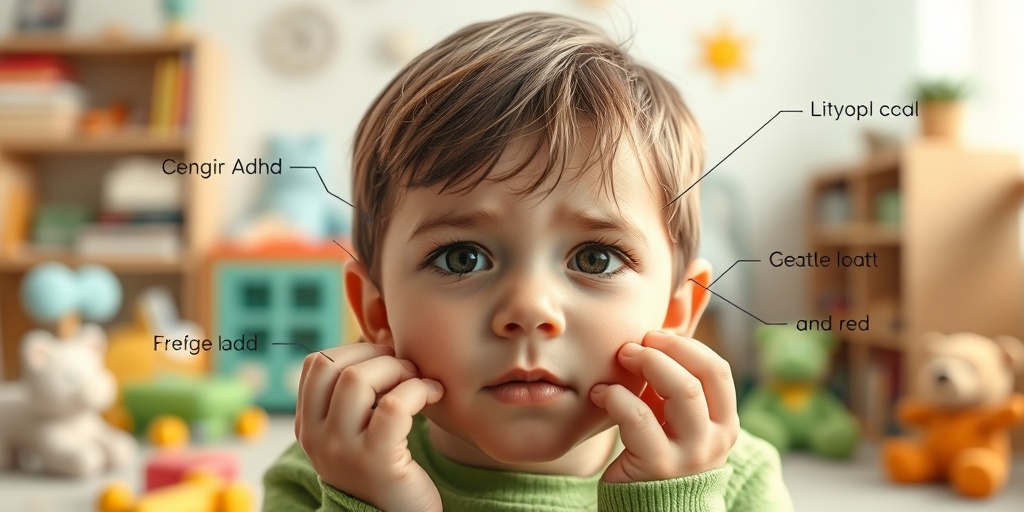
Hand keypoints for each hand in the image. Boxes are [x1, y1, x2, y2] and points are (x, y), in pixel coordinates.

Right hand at [295, 343, 444, 510]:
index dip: (356, 350)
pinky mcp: (376, 462)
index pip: (316, 363)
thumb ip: (355, 394)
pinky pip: (394, 405)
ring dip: (398, 369)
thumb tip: (378, 340)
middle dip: (379, 357)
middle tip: (408, 370)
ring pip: (357, 380)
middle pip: (336, 366)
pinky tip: (434, 394)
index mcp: (308, 426)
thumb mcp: (356, 430)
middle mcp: (316, 438)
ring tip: (419, 382)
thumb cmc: (386, 467)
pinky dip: (419, 389)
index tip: (386, 363)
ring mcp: (342, 451)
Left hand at [590, 331, 739, 482]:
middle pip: (699, 376)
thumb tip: (654, 336)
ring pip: (681, 391)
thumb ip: (672, 386)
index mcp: (723, 422)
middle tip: (632, 347)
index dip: (686, 346)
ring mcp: (689, 455)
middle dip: (663, 351)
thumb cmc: (657, 452)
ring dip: (646, 366)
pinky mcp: (657, 466)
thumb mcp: (674, 420)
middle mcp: (714, 439)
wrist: (648, 509)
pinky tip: (599, 393)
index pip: (717, 371)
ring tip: (620, 360)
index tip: (655, 337)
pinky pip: (639, 417)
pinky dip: (616, 395)